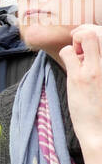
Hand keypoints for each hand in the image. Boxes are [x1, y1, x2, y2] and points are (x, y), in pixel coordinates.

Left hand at [60, 24, 101, 155]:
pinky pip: (68, 52)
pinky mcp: (80, 77)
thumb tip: (89, 48)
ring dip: (77, 43)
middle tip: (80, 47)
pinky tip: (70, 65)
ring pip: (87, 35)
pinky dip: (66, 53)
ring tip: (78, 58)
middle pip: (99, 32)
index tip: (89, 43)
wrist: (100, 132)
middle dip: (86, 32)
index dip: (96, 32)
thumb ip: (100, 64)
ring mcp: (97, 69)